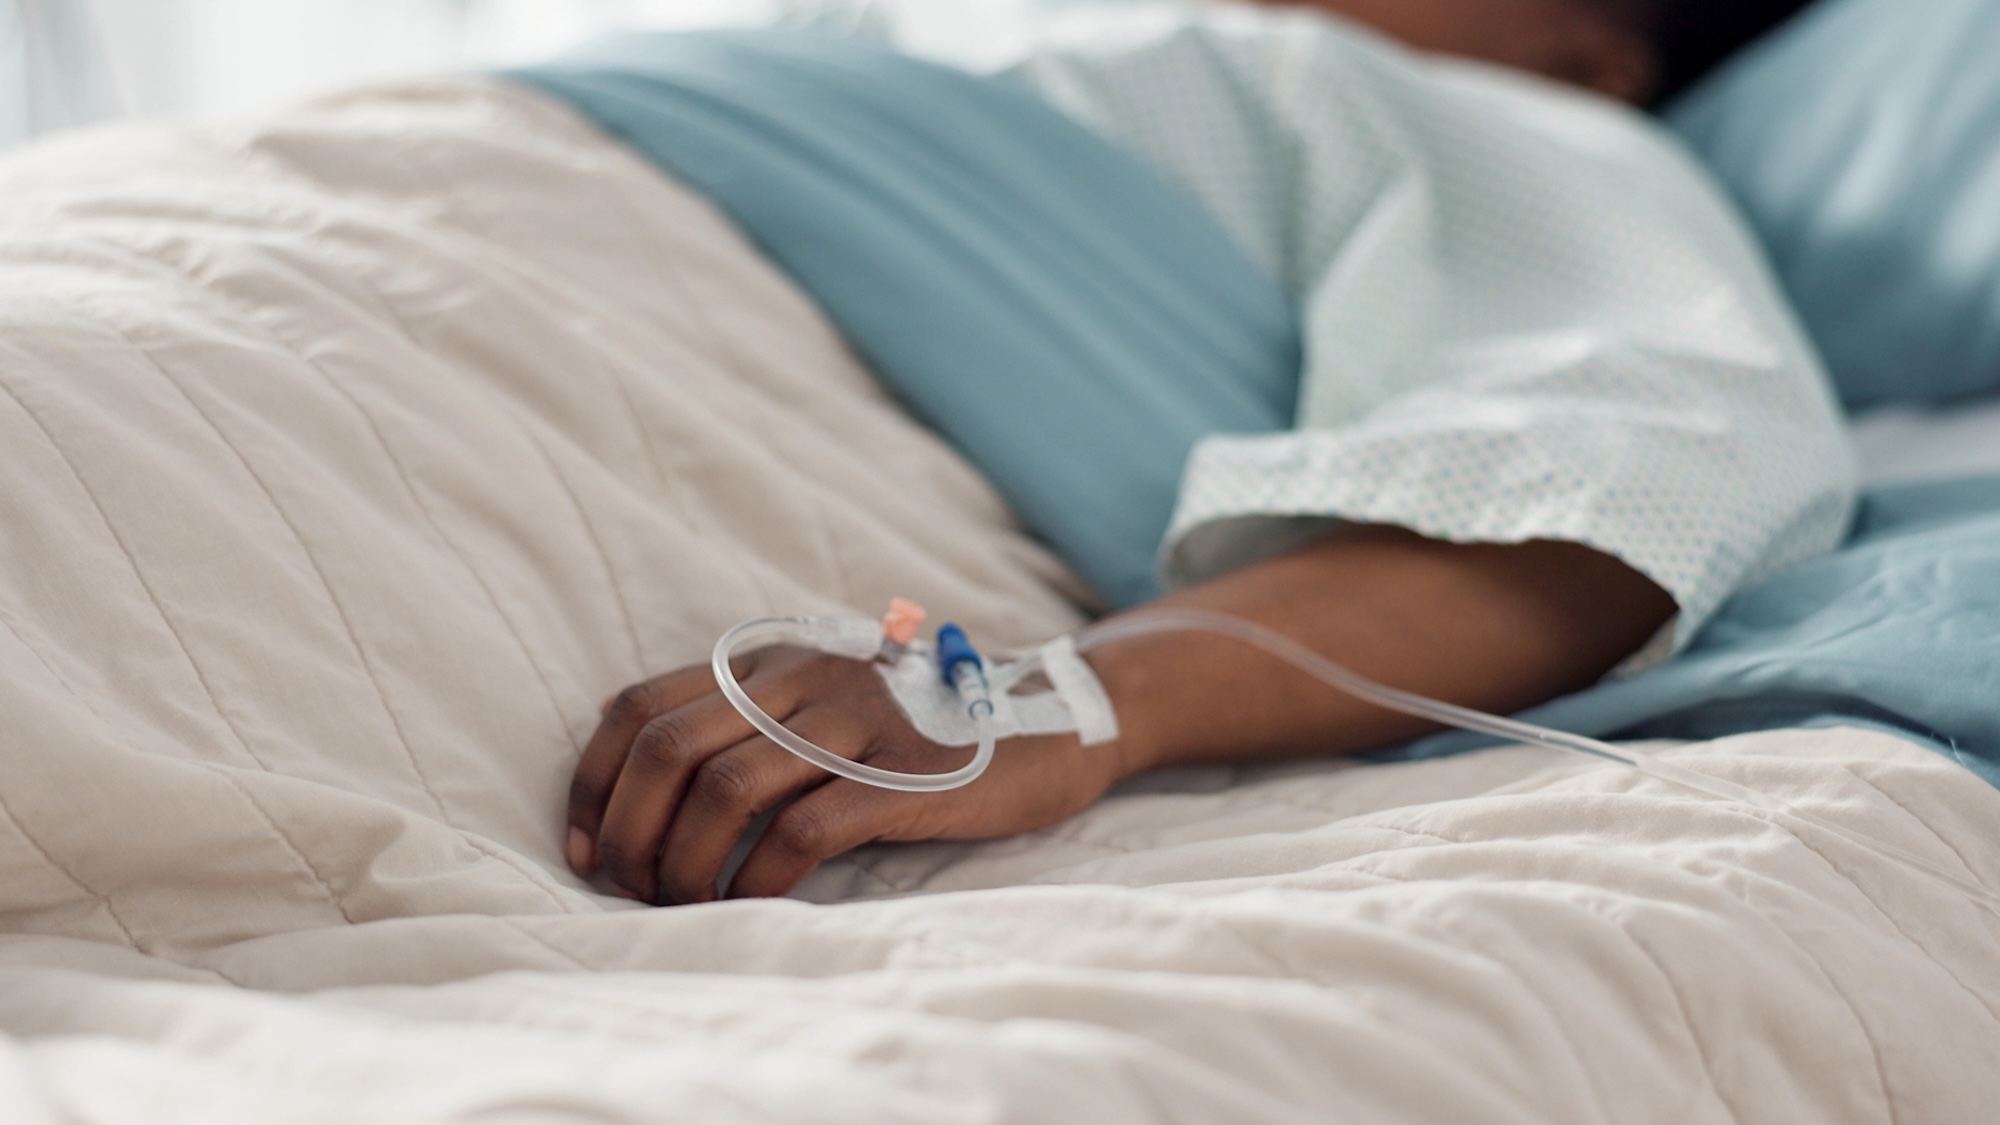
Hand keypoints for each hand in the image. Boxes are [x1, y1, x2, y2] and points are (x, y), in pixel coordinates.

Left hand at [567, 645, 1125, 904]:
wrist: (1047, 721)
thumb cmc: (915, 732)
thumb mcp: (821, 707)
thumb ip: (744, 726)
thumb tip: (635, 787)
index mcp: (767, 660)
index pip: (640, 706)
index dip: (594, 783)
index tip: (585, 850)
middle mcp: (801, 678)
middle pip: (670, 746)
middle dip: (630, 831)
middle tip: (632, 889)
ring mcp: (855, 722)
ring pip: (727, 787)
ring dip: (684, 862)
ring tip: (683, 903)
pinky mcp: (904, 776)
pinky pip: (804, 830)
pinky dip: (758, 878)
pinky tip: (749, 904)